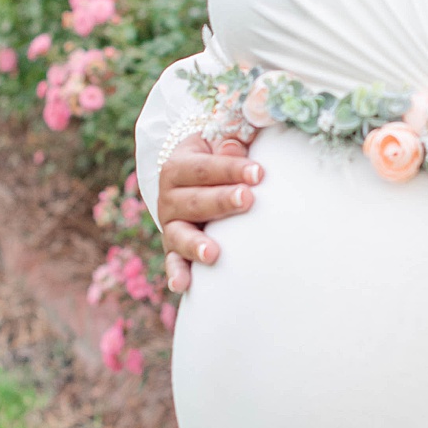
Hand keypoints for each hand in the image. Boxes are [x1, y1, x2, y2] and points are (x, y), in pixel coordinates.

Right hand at [157, 133, 261, 292]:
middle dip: (221, 201)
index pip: (203, 167)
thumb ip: (230, 141)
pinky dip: (177, 274)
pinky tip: (182, 285)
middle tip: (247, 199)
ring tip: (214, 253)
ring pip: (180, 234)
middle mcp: (168, 197)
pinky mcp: (174, 250)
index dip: (230, 168)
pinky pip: (173, 263)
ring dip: (196, 244)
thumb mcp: (220, 144)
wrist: (193, 180)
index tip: (259, 172)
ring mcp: (171, 226)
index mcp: (177, 167)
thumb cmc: (217, 159)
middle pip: (193, 201)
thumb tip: (234, 147)